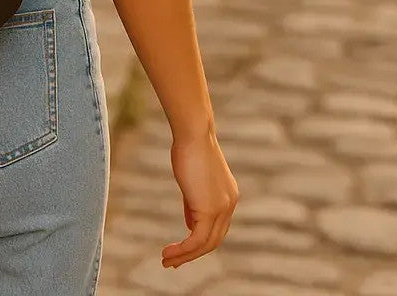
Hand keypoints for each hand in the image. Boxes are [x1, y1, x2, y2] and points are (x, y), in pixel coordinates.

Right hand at [162, 130, 238, 268]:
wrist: (194, 134)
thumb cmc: (189, 148)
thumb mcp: (192, 179)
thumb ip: (194, 203)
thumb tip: (190, 224)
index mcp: (228, 196)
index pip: (216, 226)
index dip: (200, 240)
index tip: (181, 248)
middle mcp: (229, 205)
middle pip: (213, 240)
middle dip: (192, 254)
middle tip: (173, 261)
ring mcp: (222, 209)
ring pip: (206, 245)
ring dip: (185, 256)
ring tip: (166, 260)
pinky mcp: (210, 210)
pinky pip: (196, 240)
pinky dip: (182, 250)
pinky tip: (168, 252)